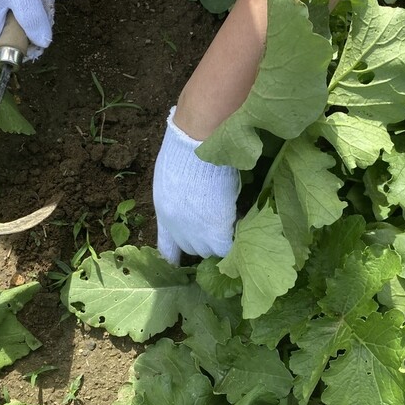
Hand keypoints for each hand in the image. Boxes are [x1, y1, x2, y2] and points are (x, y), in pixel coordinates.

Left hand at [153, 107, 239, 264]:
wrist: (195, 145)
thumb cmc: (183, 151)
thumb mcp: (172, 179)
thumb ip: (180, 199)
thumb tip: (194, 203)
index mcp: (163, 215)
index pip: (166, 248)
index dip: (177, 253)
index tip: (184, 259)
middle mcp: (176, 228)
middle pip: (193, 249)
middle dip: (204, 241)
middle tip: (218, 227)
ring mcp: (195, 231)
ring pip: (211, 250)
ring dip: (220, 240)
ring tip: (232, 225)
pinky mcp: (215, 229)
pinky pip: (226, 247)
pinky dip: (234, 241)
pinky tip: (241, 228)